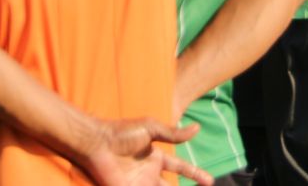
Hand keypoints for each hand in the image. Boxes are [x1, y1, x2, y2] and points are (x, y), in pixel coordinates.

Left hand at [81, 118, 211, 185]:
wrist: (97, 142)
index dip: (195, 174)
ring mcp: (139, 184)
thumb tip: (198, 128)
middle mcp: (149, 173)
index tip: (210, 181)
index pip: (180, 168)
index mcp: (156, 157)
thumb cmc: (121, 132)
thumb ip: (173, 134)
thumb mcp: (151, 129)